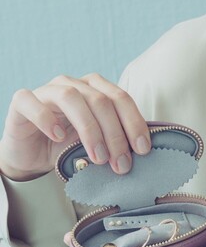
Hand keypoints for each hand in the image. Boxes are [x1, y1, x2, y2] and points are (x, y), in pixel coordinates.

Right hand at [0, 73, 150, 181]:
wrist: (32, 155)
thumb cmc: (68, 146)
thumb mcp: (97, 143)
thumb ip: (115, 140)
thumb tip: (142, 151)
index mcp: (96, 88)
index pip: (121, 98)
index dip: (134, 123)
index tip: (143, 149)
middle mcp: (74, 84)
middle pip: (100, 100)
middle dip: (115, 134)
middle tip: (121, 163)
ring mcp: (47, 90)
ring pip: (71, 97)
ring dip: (89, 129)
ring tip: (98, 157)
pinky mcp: (22, 102)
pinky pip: (33, 102)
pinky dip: (47, 119)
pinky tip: (57, 138)